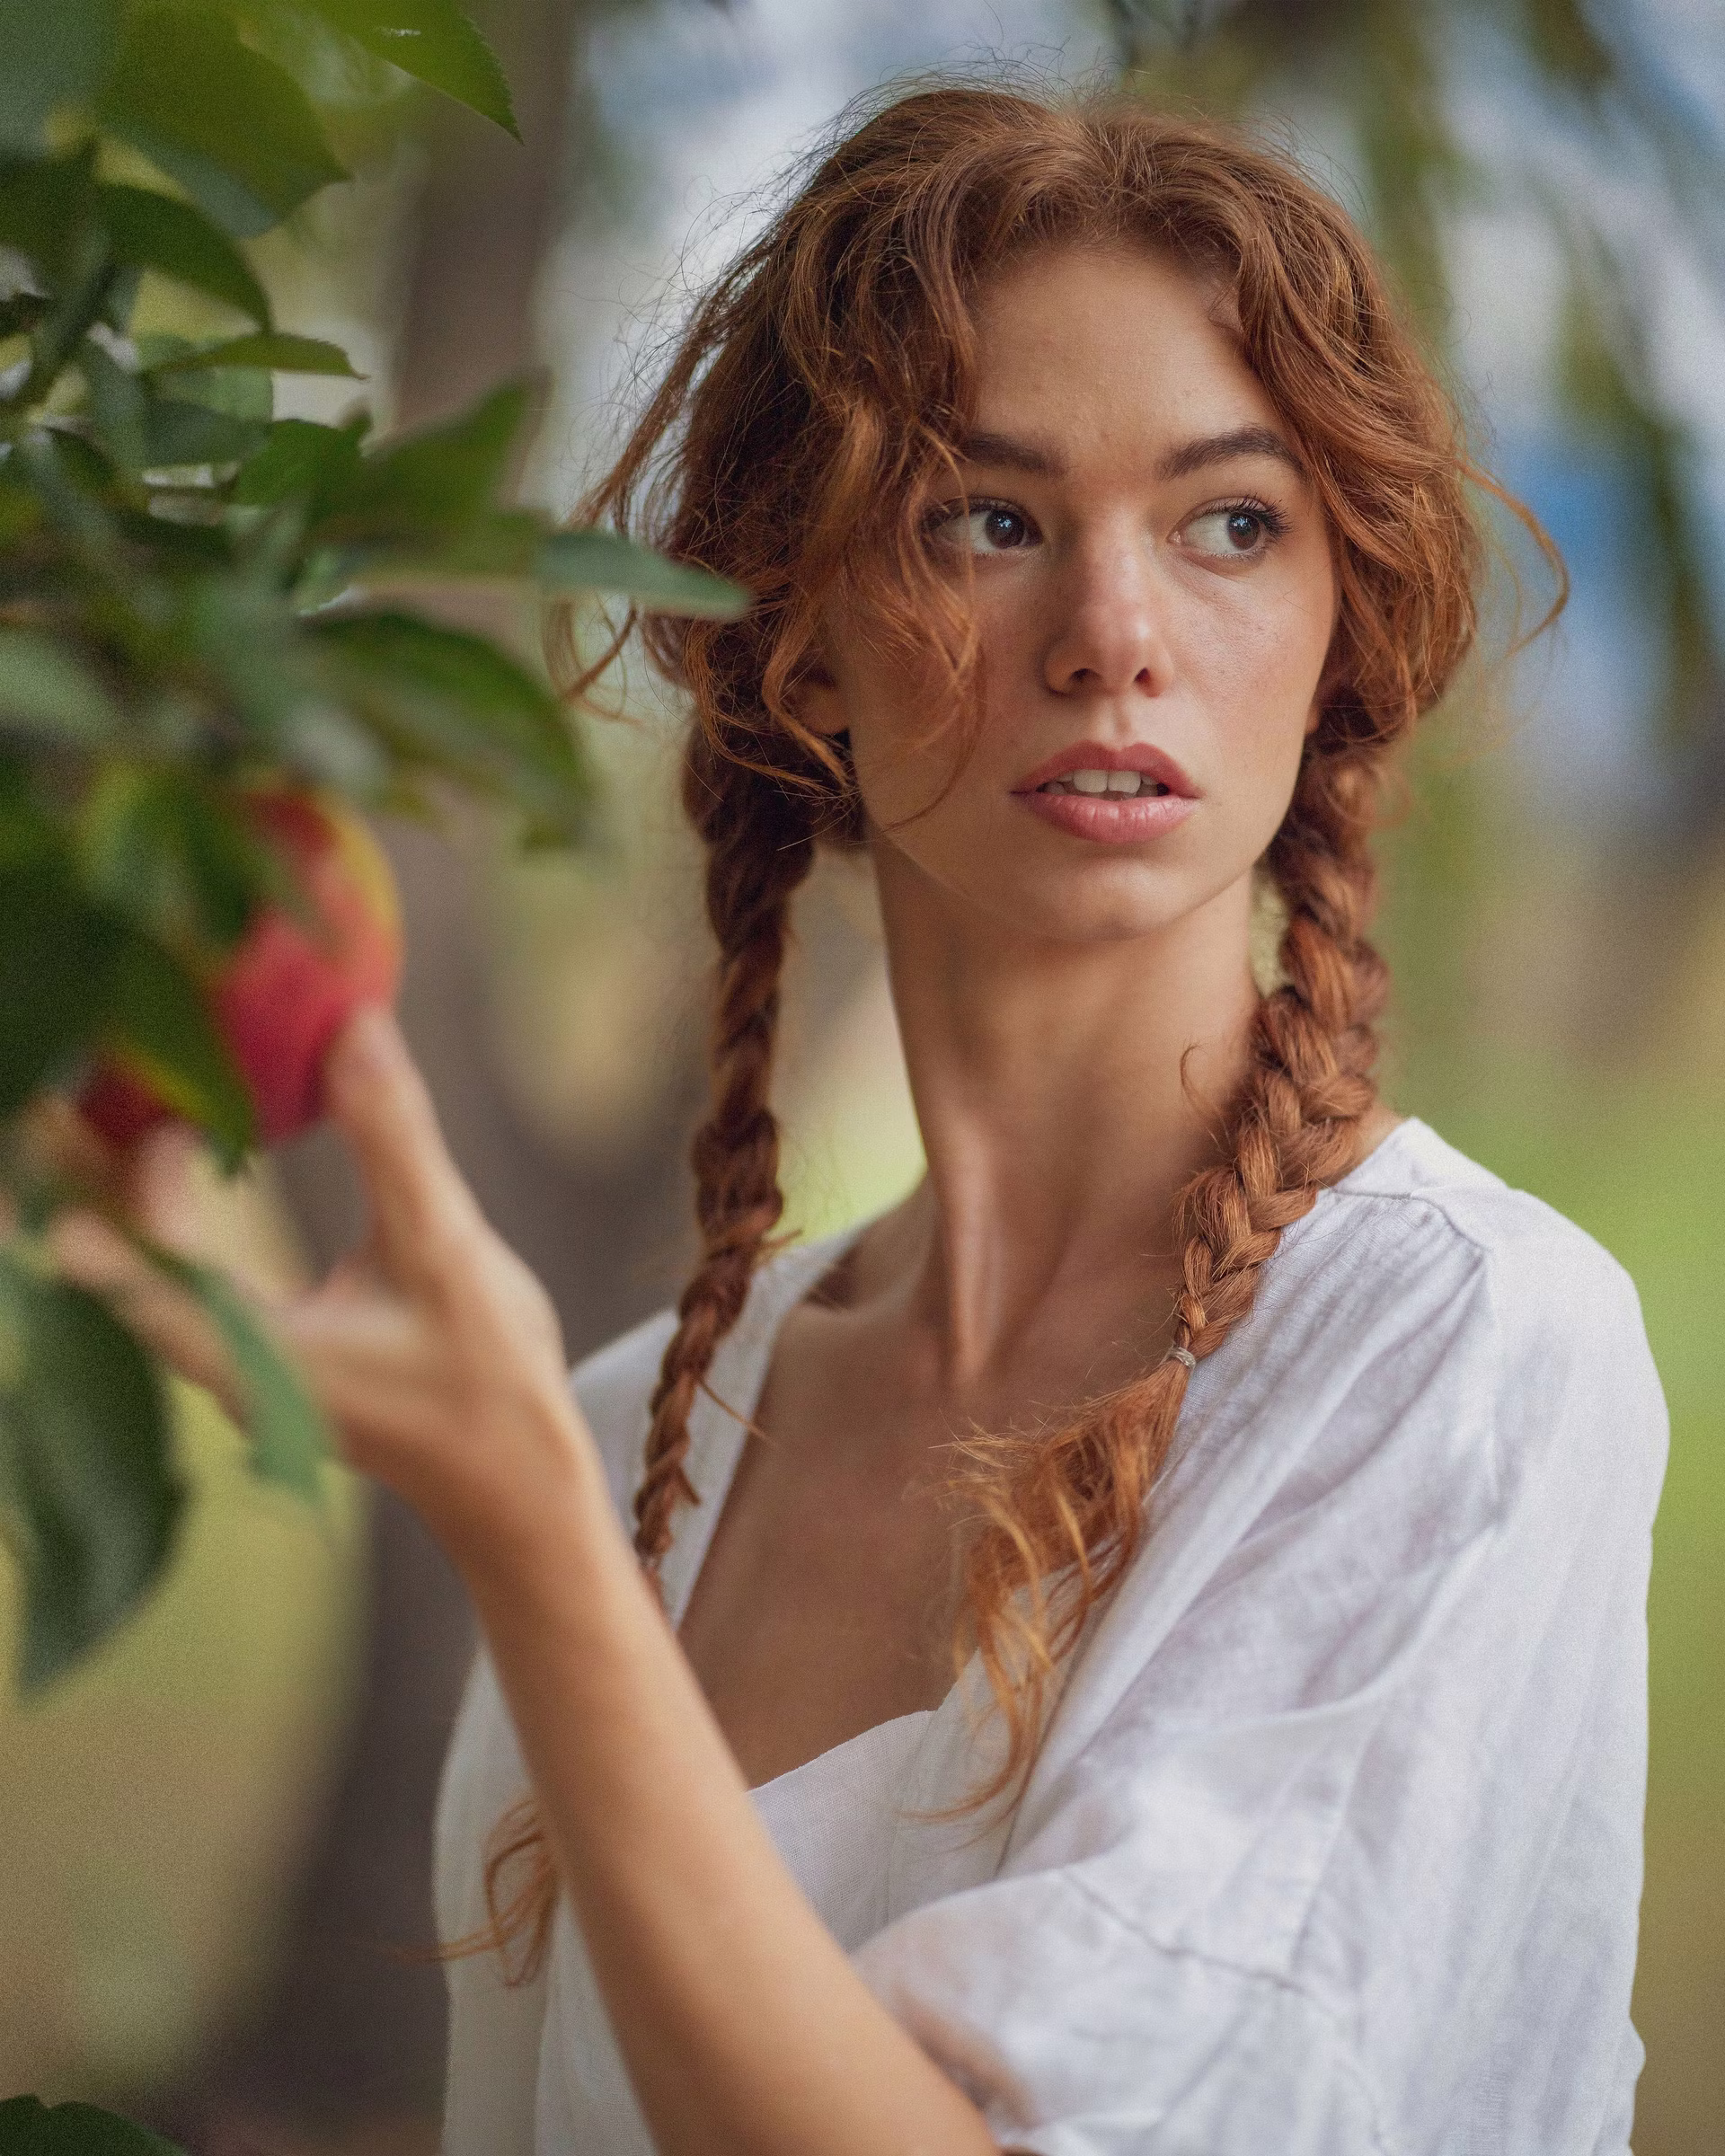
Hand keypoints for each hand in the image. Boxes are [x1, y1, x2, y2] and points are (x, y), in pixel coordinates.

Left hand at [49, 1006, 591, 1573]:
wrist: (511, 1482)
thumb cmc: (483, 1379)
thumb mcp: (442, 1249)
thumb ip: (393, 1141)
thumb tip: (353, 1028)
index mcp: (248, 1351)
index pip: (131, 1260)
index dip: (110, 1176)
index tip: (132, 1098)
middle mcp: (220, 1364)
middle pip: (121, 1254)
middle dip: (96, 1166)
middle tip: (79, 1074)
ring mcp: (237, 1365)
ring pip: (151, 1262)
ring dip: (130, 1184)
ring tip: (123, 1095)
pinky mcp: (261, 1357)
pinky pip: (186, 1271)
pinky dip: (173, 1211)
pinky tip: (186, 1156)